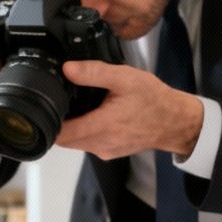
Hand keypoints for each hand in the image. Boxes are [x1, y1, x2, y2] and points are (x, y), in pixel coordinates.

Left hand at [55, 60, 204, 160]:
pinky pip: (89, 144)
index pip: (60, 135)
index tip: (45, 107)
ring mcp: (105, 151)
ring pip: (75, 142)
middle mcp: (100, 144)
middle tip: (59, 103)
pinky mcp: (110, 152)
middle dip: (58, 123)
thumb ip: (94, 73)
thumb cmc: (154, 100)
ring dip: (72, 127)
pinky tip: (92, 115)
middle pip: (64, 140)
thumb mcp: (125, 78)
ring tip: (76, 107)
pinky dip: (85, 132)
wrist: (176, 121)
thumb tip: (68, 69)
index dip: (48, 122)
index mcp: (102, 127)